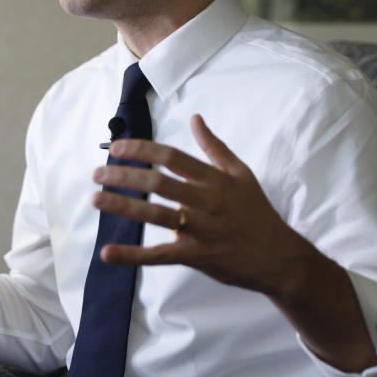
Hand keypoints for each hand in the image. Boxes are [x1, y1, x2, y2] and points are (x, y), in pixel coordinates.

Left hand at [92, 114, 314, 296]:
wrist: (281, 257)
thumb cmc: (258, 213)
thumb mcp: (241, 174)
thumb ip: (215, 147)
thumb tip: (196, 118)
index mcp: (215, 178)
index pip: (172, 156)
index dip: (142, 149)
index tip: (116, 148)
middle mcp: (207, 201)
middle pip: (159, 183)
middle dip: (124, 176)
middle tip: (97, 174)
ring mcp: (202, 229)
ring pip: (156, 215)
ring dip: (122, 206)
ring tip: (96, 199)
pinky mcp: (197, 256)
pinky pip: (160, 255)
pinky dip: (132, 255)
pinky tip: (107, 252)